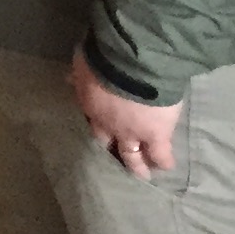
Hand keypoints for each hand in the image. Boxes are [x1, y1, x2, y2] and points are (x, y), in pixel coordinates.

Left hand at [70, 47, 180, 176]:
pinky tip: (166, 166)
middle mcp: (109, 126)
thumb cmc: (103, 59)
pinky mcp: (156, 136)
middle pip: (109, 144)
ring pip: (133, 156)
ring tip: (143, 174)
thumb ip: (78, 76)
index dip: (98, 130)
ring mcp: (133, 134)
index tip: (102, 136)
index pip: (93, 124)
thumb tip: (68, 79)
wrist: (131, 64)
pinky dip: (164, 160)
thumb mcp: (83, 65)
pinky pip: (161, 154)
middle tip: (118, 161)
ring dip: (138, 165)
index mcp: (92, 107)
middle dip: (113, 153)